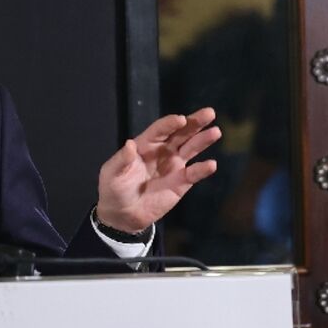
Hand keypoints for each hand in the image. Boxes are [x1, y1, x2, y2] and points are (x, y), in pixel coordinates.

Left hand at [95, 108, 221, 233]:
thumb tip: (130, 144)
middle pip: (180, 134)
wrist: (123, 215)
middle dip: (194, 123)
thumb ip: (122, 160)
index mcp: (144, 145)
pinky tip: (211, 164)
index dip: (170, 124)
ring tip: (215, 132)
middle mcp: (162, 152)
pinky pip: (194, 174)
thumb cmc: (114, 189)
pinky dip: (202, 169)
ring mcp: (173, 166)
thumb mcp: (112, 173)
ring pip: (191, 149)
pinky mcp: (181, 183)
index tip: (180, 119)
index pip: (159, 130)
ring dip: (203, 140)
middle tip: (209, 113)